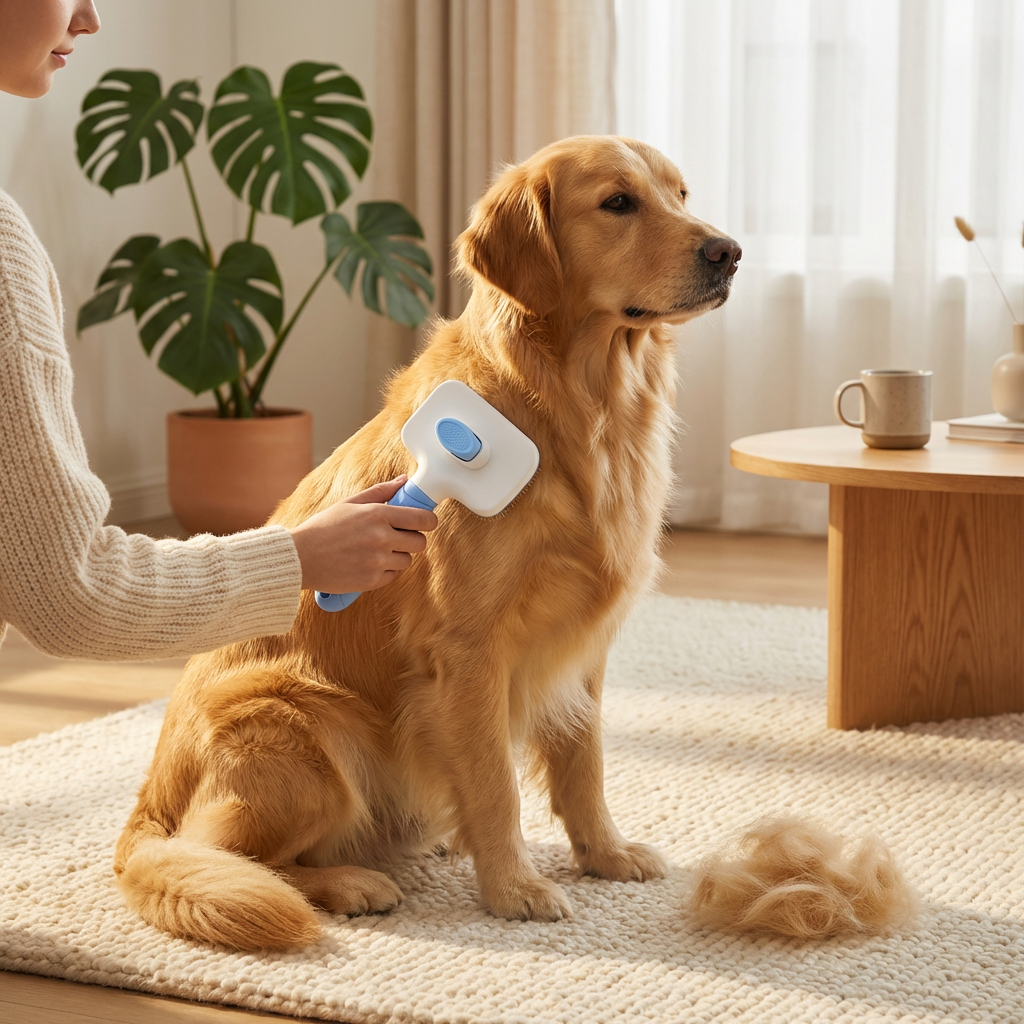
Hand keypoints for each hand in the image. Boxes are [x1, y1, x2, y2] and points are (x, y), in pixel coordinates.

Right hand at [288, 476, 437, 594]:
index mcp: (377, 514)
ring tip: (376, 551)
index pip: (423, 519)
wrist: (300, 557)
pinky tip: (368, 563)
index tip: (426, 523)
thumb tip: (404, 481)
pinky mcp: (372, 580)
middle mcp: (381, 538)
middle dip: (412, 539)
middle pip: (420, 542)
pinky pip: (393, 575)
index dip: (429, 521)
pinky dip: (385, 571)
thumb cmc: (323, 528)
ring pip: (407, 560)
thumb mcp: (350, 503)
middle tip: (397, 537)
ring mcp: (378, 561)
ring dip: (398, 555)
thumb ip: (381, 492)